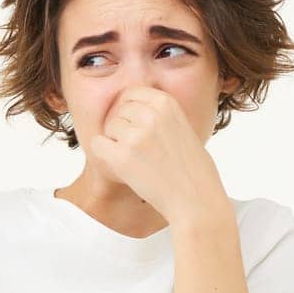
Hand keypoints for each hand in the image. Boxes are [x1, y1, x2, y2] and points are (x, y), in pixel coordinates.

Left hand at [87, 85, 229, 226]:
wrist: (196, 199)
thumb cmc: (194, 169)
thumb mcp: (183, 127)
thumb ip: (160, 115)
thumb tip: (133, 107)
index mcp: (166, 103)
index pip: (131, 93)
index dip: (130, 111)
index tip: (137, 127)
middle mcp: (150, 115)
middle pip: (118, 111)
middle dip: (124, 128)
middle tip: (139, 149)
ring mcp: (135, 136)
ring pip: (109, 128)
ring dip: (116, 143)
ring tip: (137, 160)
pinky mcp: (122, 157)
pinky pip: (97, 145)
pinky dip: (105, 155)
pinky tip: (122, 166)